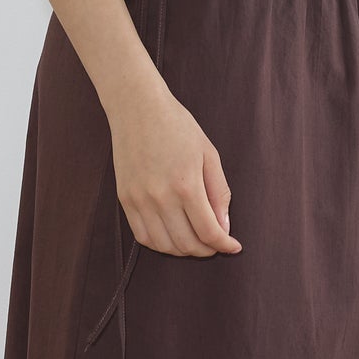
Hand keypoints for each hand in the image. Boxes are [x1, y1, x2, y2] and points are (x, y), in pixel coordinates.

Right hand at [107, 81, 241, 257]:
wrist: (137, 108)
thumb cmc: (177, 126)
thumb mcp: (209, 154)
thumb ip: (219, 193)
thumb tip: (223, 227)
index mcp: (186, 185)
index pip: (208, 232)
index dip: (224, 245)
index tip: (233, 247)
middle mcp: (161, 197)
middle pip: (186, 244)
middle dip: (206, 250)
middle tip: (216, 244)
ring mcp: (140, 200)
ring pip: (163, 245)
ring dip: (183, 250)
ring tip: (195, 240)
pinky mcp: (125, 199)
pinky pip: (142, 236)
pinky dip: (160, 243)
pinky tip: (172, 235)